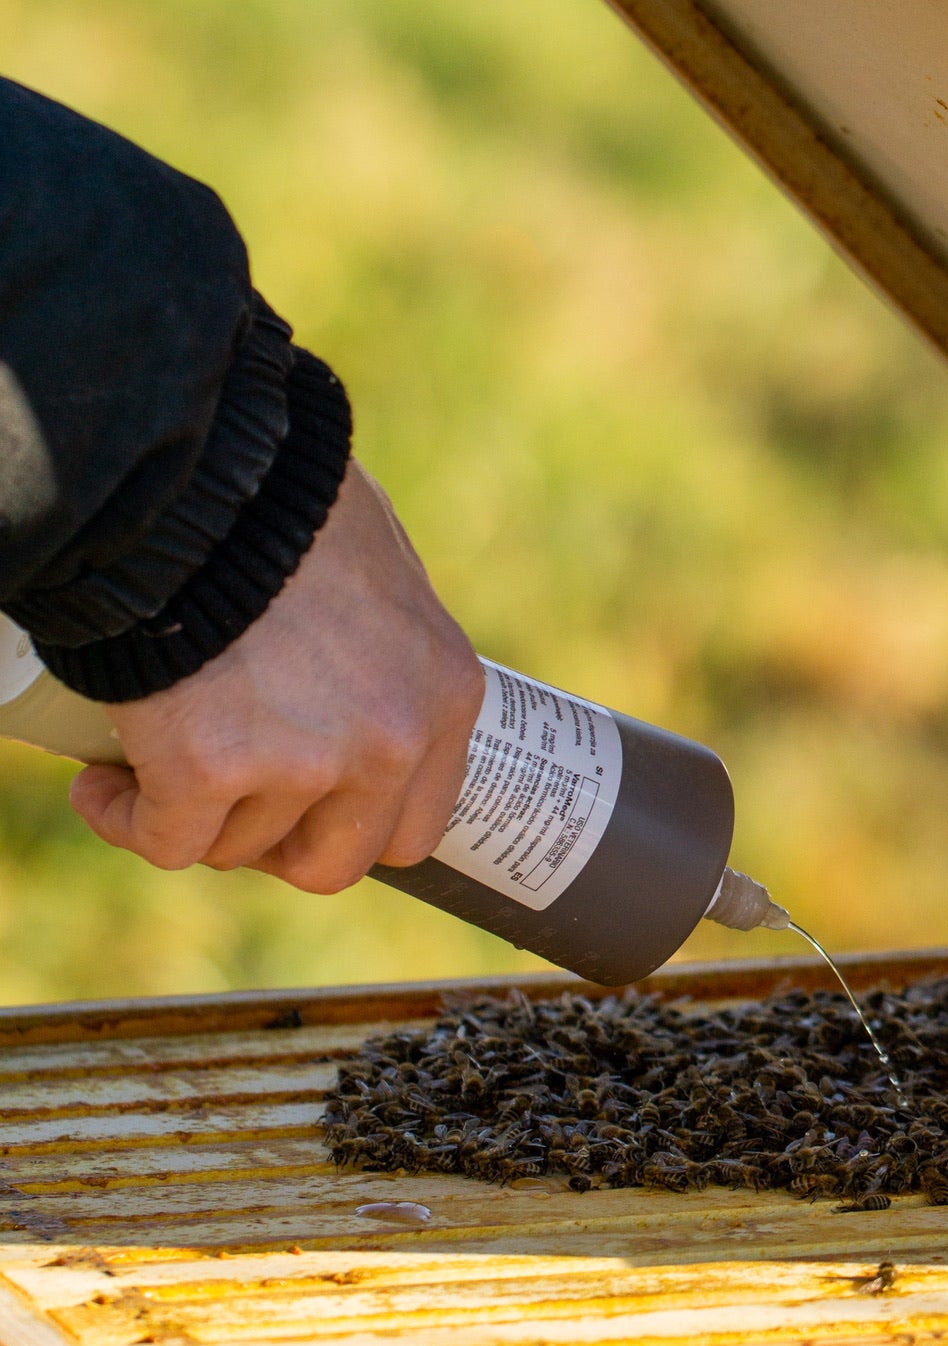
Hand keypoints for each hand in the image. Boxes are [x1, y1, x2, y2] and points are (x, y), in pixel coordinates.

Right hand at [68, 463, 485, 893]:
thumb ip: (388, 647)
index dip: (349, 823)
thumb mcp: (384, 569)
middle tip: (233, 803)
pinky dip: (125, 819)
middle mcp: (389, 743)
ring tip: (158, 760)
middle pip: (333, 860)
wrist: (208, 485)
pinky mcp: (209, 773)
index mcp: (445, 694)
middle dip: (277, 844)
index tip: (305, 803)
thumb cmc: (291, 506)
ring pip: (239, 848)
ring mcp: (304, 765)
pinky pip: (164, 841)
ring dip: (197, 816)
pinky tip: (104, 790)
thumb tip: (364, 678)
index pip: (414, 824)